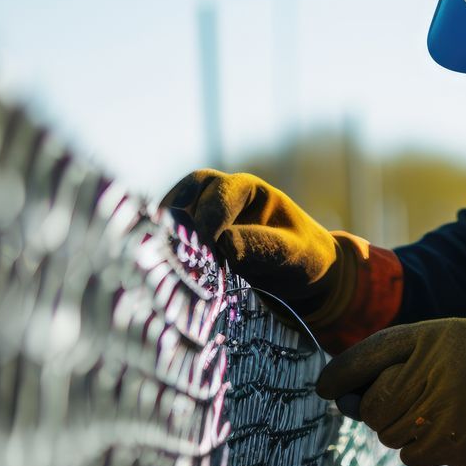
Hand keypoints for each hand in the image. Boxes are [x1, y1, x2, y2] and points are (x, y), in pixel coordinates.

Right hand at [164, 170, 402, 349]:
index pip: (219, 192)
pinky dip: (166, 249)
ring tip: (162, 258)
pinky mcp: (196, 240)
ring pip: (174, 213)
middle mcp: (222, 196)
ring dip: (166, 232)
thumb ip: (261, 245)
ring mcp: (205, 216)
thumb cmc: (302, 256)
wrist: (303, 275)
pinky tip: (162, 269)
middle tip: (177, 248)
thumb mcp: (291, 252)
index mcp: (248, 190)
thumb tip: (222, 243)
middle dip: (180, 218)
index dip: (209, 216)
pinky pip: (173, 237)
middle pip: (188, 192)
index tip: (206, 246)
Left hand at [315, 318, 465, 465]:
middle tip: (403, 400)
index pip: (363, 358)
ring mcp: (442, 413)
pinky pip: (415, 455)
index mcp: (428, 338)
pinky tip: (455, 428)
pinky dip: (424, 446)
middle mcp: (430, 373)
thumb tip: (346, 397)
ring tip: (438, 410)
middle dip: (375, 407)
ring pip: (390, 434)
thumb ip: (403, 358)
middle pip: (370, 405)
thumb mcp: (453, 339)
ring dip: (402, 428)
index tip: (326, 387)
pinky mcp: (456, 447)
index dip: (339, 376)